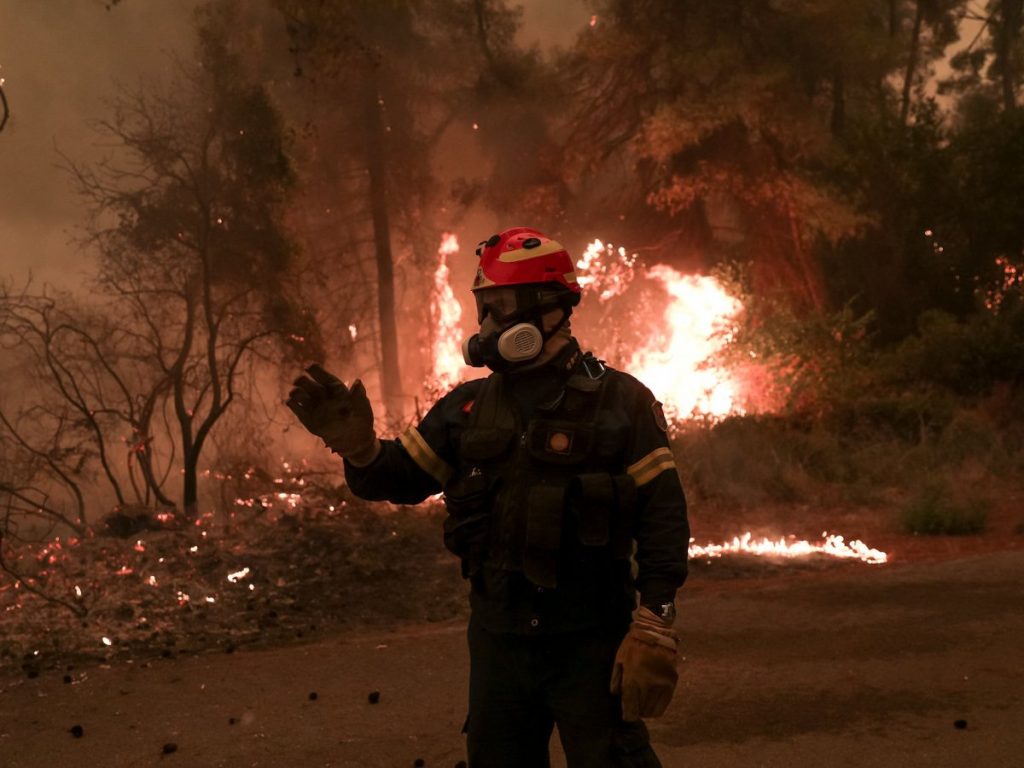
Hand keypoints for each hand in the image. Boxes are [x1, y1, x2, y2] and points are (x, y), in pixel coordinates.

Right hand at [286, 364, 378, 464]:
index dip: (313, 369)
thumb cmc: (359, 418)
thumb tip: (357, 382)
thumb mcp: (363, 407)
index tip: (311, 370)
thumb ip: (359, 395)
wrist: (353, 438)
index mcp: (332, 385)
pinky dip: (292, 404)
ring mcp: (311, 405)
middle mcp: (319, 392)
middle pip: (303, 380)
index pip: (316, 370)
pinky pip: (293, 405)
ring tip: (299, 396)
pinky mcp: (306, 417)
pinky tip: (298, 406)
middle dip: (301, 381)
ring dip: (295, 392)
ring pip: (296, 392)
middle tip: (303, 385)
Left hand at [609, 606, 678, 720]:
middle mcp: (648, 687)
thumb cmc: (633, 644)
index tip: (627, 714)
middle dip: (637, 711)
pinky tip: (653, 698)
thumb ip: (616, 680)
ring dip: (648, 709)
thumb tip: (617, 695)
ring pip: (655, 710)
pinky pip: (665, 702)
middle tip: (634, 705)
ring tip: (644, 702)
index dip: (628, 715)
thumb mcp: (619, 659)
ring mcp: (662, 685)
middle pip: (643, 712)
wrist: (655, 631)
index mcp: (633, 682)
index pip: (631, 710)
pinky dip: (658, 704)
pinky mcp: (672, 682)